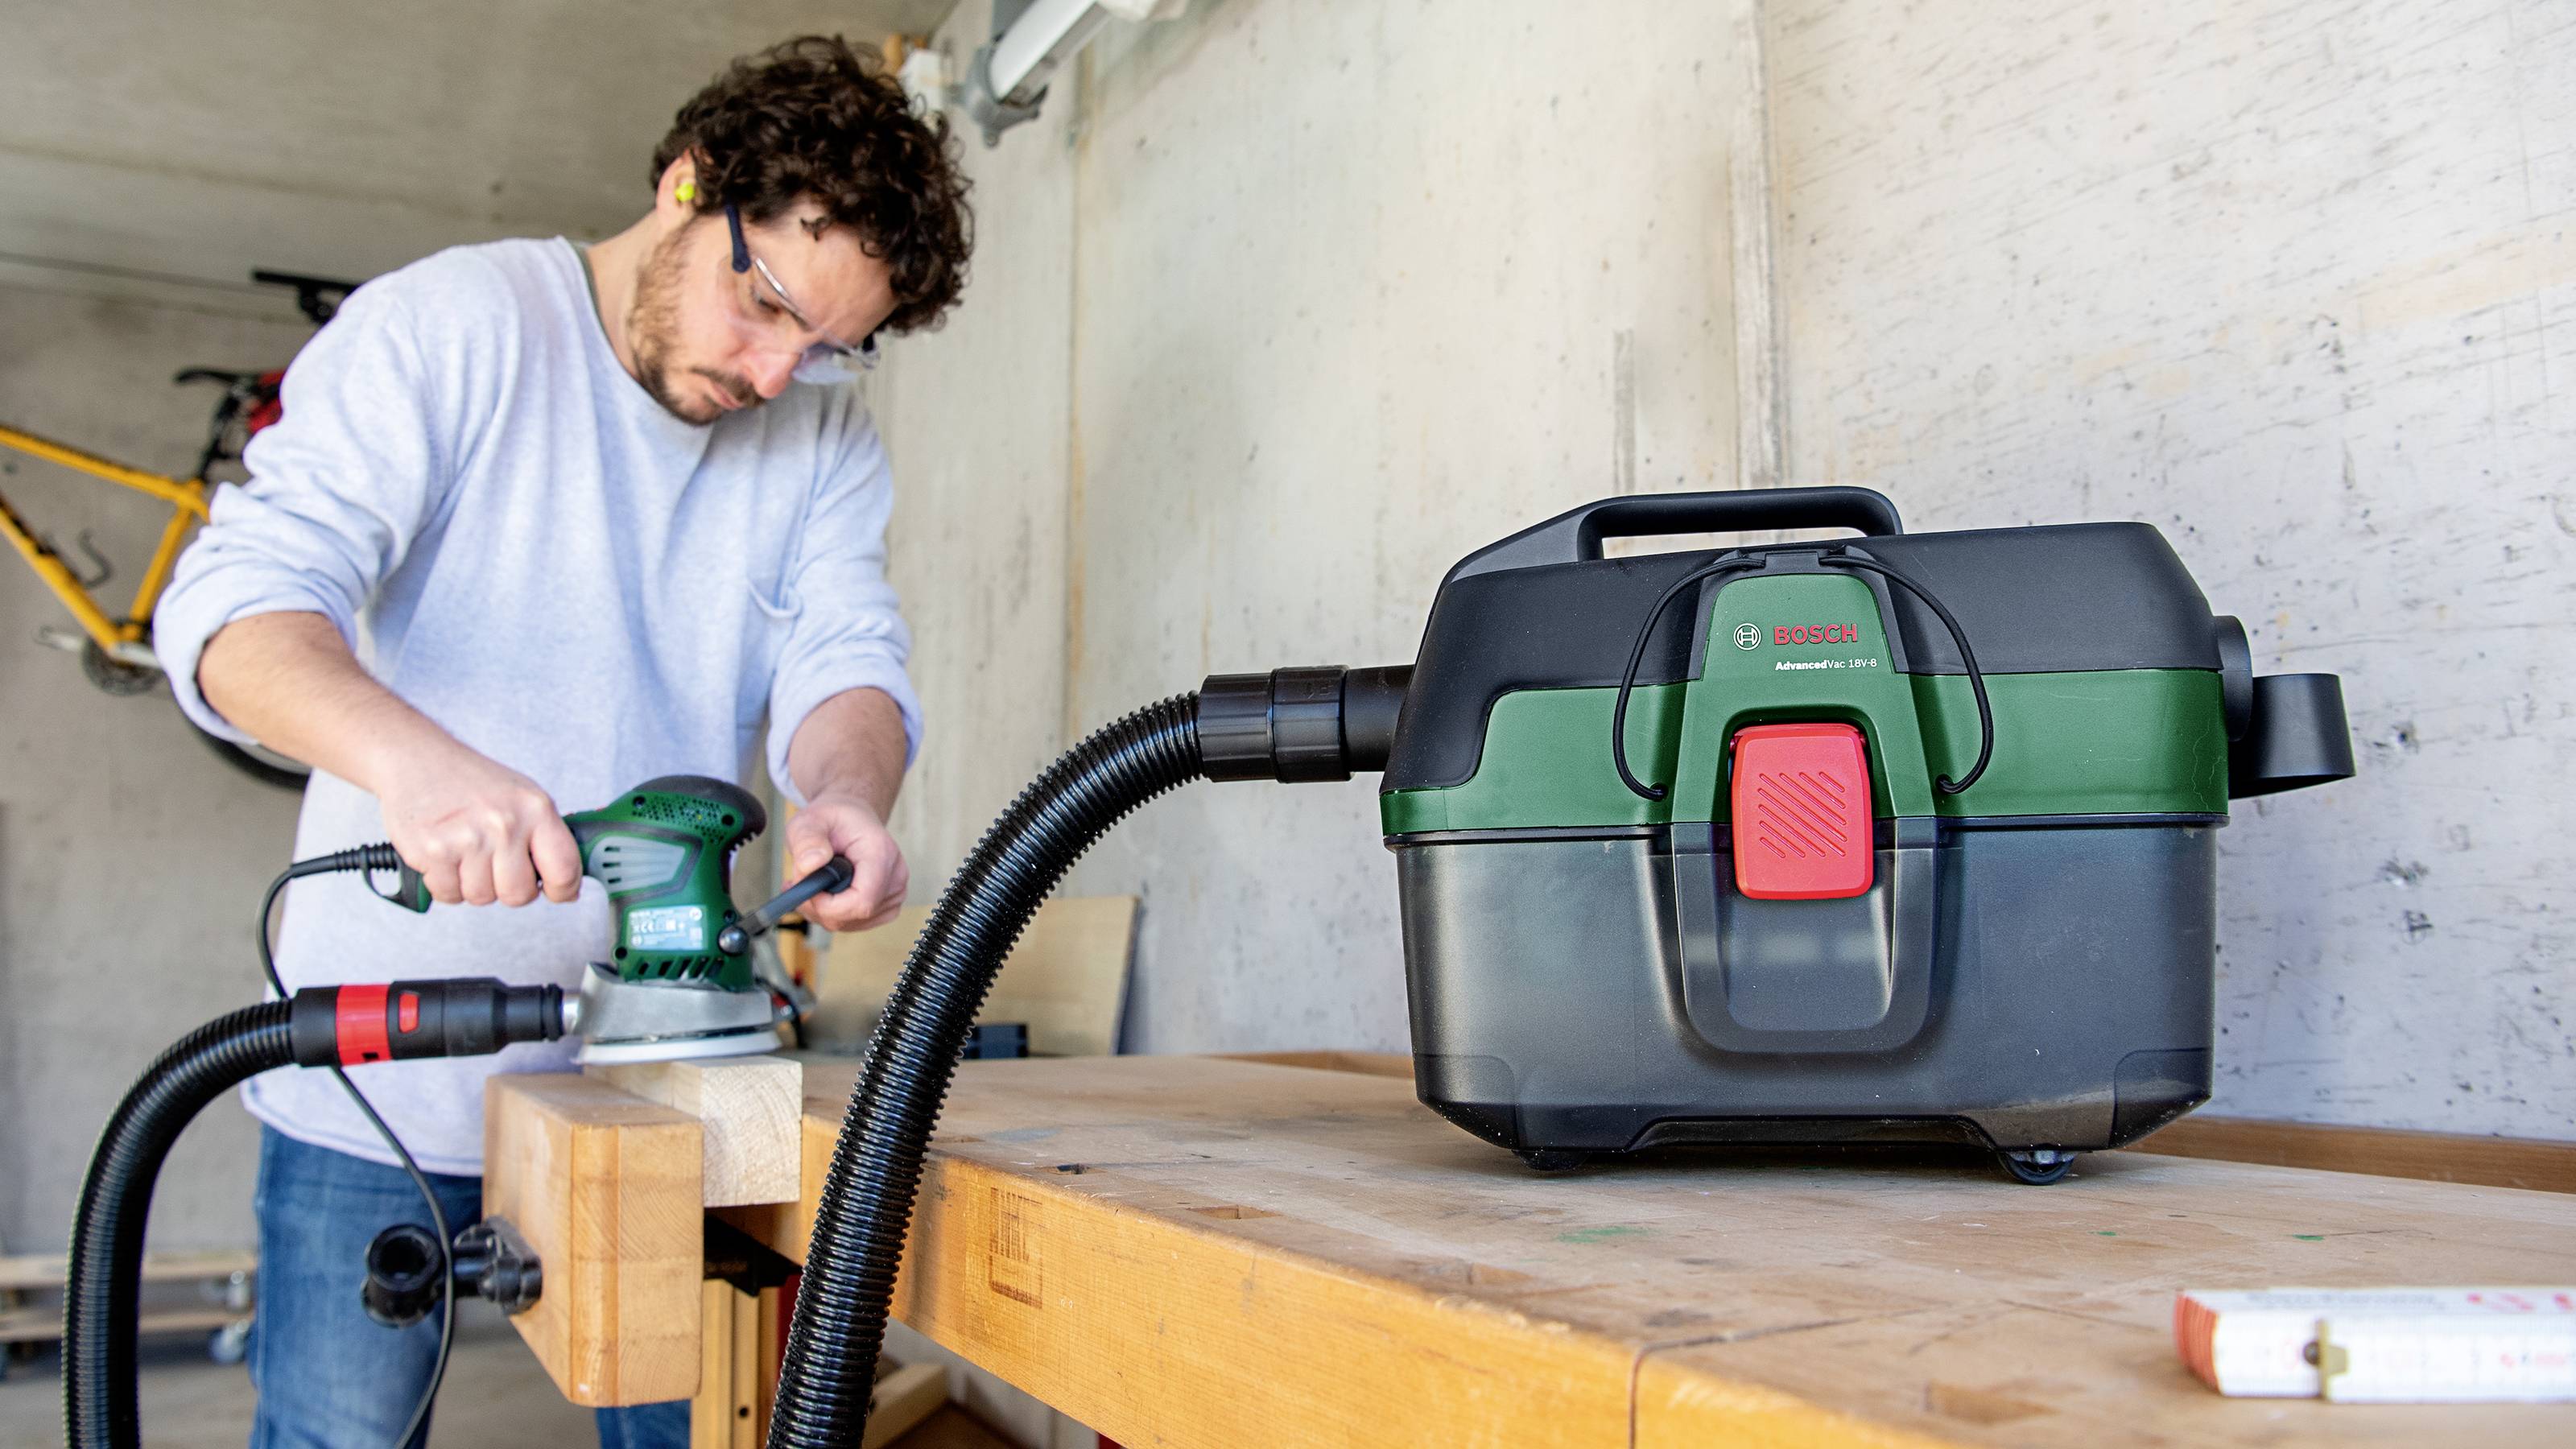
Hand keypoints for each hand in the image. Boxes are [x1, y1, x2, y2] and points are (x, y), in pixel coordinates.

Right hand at [376, 741, 580, 906]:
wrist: (416, 757)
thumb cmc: (472, 782)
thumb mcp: (522, 797)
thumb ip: (545, 836)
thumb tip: (568, 882)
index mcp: (535, 808)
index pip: (564, 869)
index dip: (563, 890)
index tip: (557, 892)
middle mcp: (504, 823)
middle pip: (519, 894)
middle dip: (508, 888)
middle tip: (496, 865)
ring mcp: (467, 838)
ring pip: (482, 897)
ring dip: (473, 884)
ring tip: (466, 853)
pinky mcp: (432, 851)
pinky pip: (448, 895)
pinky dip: (446, 884)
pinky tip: (445, 856)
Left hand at [783, 790, 907, 930]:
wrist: (853, 820)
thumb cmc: (834, 819)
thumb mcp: (811, 820)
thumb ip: (807, 840)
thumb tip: (810, 864)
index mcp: (881, 853)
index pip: (862, 900)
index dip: (828, 905)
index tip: (806, 888)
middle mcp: (895, 877)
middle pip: (854, 915)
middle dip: (818, 905)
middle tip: (799, 881)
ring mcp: (894, 895)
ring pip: (850, 923)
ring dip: (822, 910)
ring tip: (811, 882)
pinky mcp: (886, 907)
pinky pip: (853, 923)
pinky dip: (832, 913)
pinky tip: (824, 893)